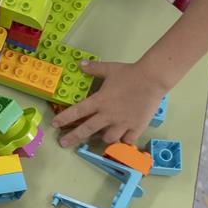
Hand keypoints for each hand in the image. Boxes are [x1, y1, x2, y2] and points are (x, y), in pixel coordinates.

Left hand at [51, 59, 169, 148]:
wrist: (153, 78)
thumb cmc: (130, 73)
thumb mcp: (109, 68)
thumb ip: (94, 69)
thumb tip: (81, 64)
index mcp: (100, 101)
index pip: (77, 111)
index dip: (64, 118)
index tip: (54, 124)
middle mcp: (108, 115)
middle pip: (87, 129)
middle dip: (73, 137)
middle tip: (63, 143)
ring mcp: (122, 123)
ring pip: (108, 138)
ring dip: (104, 138)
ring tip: (103, 136)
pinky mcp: (136, 127)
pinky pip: (127, 140)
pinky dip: (124, 140)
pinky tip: (123, 138)